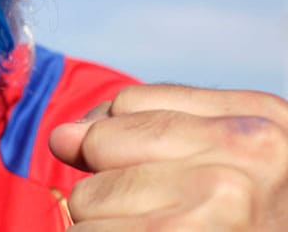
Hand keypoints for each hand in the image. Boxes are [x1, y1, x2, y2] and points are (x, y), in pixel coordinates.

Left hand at [50, 84, 287, 229]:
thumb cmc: (261, 219)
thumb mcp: (239, 161)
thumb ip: (154, 131)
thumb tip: (62, 136)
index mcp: (258, 123)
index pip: (128, 104)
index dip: (115, 141)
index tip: (140, 172)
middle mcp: (240, 161)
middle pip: (99, 145)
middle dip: (110, 184)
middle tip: (160, 217)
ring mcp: (214, 211)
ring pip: (86, 200)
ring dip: (104, 226)